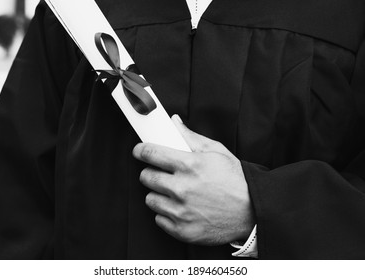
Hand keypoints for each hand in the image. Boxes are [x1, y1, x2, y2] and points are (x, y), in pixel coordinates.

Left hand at [132, 115, 254, 245]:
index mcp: (190, 165)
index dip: (141, 150)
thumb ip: (190, 136)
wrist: (252, 211)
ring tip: (174, 193)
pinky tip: (180, 208)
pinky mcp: (182, 230)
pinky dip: (166, 214)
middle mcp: (182, 189)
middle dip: (151, 172)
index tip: (139, 151)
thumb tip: (173, 122)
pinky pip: (159, 219)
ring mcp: (181, 211)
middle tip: (162, 173)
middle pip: (146, 177)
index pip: (150, 153)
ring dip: (158, 194)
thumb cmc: (235, 180)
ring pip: (150, 199)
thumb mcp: (216, 151)